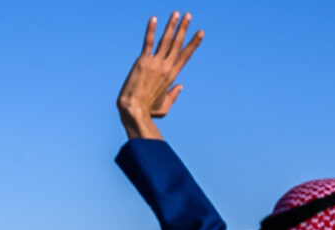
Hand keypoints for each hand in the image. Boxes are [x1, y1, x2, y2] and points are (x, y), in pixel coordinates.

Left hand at [117, 12, 202, 139]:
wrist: (134, 110)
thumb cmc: (147, 111)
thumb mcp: (164, 107)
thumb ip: (174, 96)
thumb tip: (180, 87)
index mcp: (172, 76)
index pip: (185, 55)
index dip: (193, 43)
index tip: (200, 32)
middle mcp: (166, 67)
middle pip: (177, 44)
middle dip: (183, 28)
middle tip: (188, 15)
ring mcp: (155, 63)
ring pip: (166, 40)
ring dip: (171, 25)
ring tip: (176, 13)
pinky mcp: (143, 62)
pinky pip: (148, 42)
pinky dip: (151, 30)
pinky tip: (154, 19)